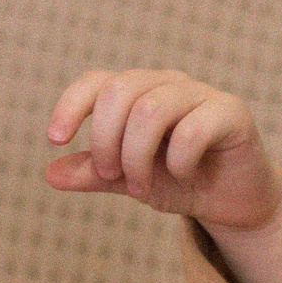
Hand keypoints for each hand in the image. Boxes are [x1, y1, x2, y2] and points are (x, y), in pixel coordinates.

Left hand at [46, 68, 281, 282]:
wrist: (231, 201)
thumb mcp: (127, 180)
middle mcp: (167, 84)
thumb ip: (92, 174)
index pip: (97, 81)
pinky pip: (192, 128)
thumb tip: (49, 174)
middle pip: (120, 92)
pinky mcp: (232, 111)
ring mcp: (201, 94)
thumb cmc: (178, 182)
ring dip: (136, 156)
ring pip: (151, 110)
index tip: (56, 139)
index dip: (71, 105)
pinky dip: (177, 160)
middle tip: (110, 177)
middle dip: (106, 140)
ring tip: (139, 188)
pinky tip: (182, 174)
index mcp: (138, 91)